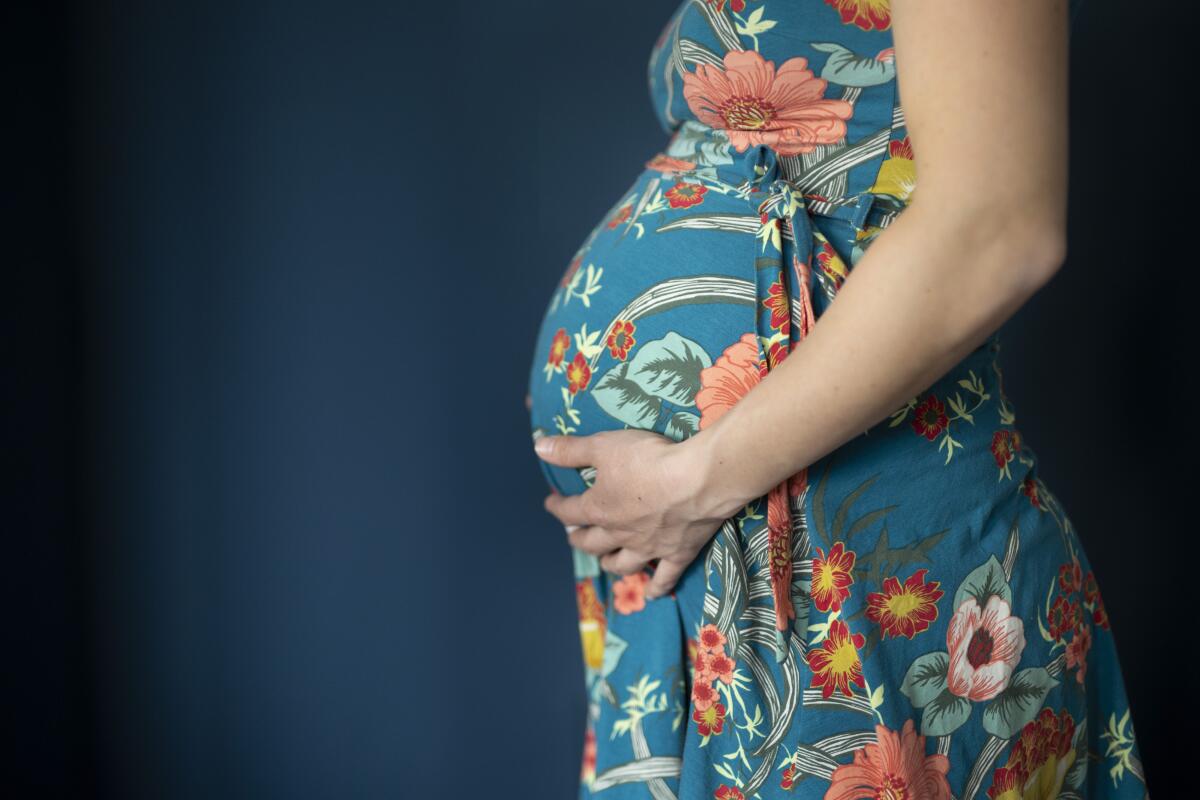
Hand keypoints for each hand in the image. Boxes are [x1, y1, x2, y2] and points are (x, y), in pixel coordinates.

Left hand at [534, 429, 745, 598]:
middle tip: (575, 536)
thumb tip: (539, 448)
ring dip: (610, 563)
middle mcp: (619, 534)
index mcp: (599, 509)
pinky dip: (656, 587)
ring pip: (622, 564)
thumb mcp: (604, 445)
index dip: (557, 507)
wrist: (698, 480)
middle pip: (592, 543)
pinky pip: (664, 577)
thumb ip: (571, 450)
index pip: (570, 511)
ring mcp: (648, 548)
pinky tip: (652, 594)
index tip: (551, 502)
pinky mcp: (677, 554)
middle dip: (580, 539)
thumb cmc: (648, 459)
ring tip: (605, 560)